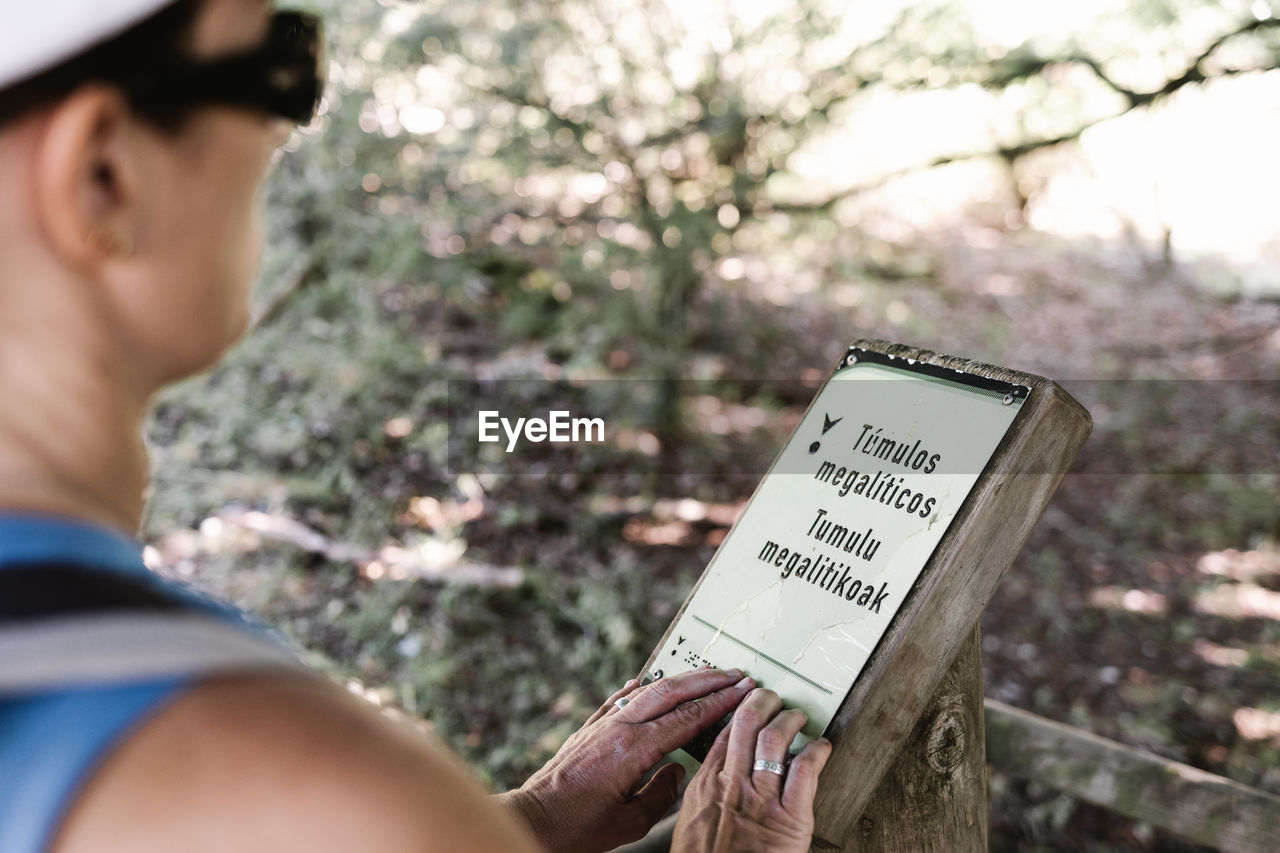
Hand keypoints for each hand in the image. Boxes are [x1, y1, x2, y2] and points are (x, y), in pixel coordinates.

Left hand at [498, 667, 754, 852]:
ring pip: (646, 691)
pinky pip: (616, 700)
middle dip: (707, 680)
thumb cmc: (579, 827)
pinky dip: (635, 688)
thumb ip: (660, 795)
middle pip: (671, 693)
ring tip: (702, 673)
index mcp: (634, 750)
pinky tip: (643, 679)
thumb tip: (677, 773)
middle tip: (734, 672)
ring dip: (678, 681)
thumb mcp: (630, 822)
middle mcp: (618, 728)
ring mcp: (601, 725)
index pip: (687, 719)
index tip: (742, 689)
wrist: (534, 819)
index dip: (718, 702)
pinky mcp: (586, 729)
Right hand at [672, 688, 831, 852]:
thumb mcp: (693, 823)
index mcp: (707, 784)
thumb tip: (717, 776)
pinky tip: (821, 747)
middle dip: (763, 701)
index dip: (737, 708)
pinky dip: (816, 751)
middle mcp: (732, 784)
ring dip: (791, 719)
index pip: (723, 731)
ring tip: (798, 717)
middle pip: (746, 722)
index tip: (746, 699)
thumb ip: (706, 795)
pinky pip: (805, 770)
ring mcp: (761, 799)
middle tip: (772, 698)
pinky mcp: (790, 818)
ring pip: (776, 738)